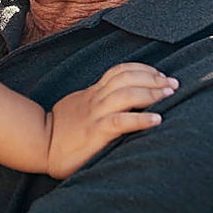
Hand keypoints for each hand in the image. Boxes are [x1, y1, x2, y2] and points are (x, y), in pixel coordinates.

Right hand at [45, 63, 177, 178]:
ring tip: (169, 95)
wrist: (40, 143)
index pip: (120, 71)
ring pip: (126, 94)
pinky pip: (120, 122)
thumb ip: (97, 102)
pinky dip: (141, 119)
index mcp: (93, 93)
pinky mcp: (95, 132)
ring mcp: (95, 114)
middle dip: (153, 78)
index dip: (143, 69)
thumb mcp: (79, 107)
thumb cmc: (61, 129)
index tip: (162, 76)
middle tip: (173, 84)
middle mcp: (96, 99)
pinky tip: (157, 120)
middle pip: (127, 77)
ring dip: (151, 92)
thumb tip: (118, 102)